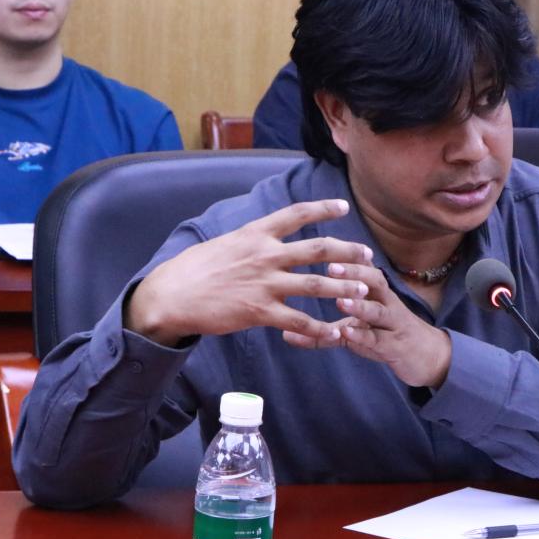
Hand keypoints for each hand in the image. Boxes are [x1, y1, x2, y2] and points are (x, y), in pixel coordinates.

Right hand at [125, 199, 372, 344]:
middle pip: (317, 249)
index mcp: (255, 234)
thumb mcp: (222, 243)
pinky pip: (299, 320)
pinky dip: (321, 328)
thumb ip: (248, 241)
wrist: (171, 297)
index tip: (343, 206)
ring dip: (343, 288)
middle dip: (346, 251)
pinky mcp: (260, 312)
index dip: (322, 209)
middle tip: (367, 255)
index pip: (296, 214)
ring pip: (316, 284)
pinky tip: (336, 332)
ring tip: (363, 291)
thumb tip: (260, 237)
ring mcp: (265, 284)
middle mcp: (264, 255)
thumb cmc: (192, 270)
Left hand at [284, 262, 451, 388]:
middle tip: (329, 267)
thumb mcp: (357, 330)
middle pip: (374, 281)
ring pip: (378, 310)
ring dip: (359, 304)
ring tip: (339, 300)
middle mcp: (387, 304)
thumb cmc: (385, 336)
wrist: (426, 357)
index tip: (322, 246)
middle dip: (354, 273)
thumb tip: (286, 334)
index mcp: (377, 293)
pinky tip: (347, 332)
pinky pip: (378, 339)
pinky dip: (362, 335)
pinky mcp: (395, 346)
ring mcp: (393, 325)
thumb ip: (325, 331)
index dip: (345, 257)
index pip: (363, 268)